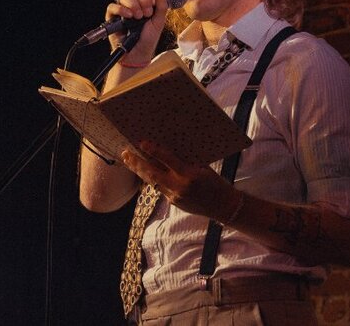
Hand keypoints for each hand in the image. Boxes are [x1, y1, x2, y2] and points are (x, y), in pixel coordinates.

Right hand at [107, 0, 168, 62]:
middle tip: (147, 14)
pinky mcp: (113, 16)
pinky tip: (128, 16)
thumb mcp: (159, 22)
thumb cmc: (148, 38)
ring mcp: (123, 8)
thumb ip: (162, 7)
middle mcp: (134, 3)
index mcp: (147, 2)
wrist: (138, 53)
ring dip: (133, 4)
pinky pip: (112, 6)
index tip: (154, 3)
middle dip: (143, 0)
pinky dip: (121, 9)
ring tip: (138, 17)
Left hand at [121, 140, 239, 222]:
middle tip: (125, 152)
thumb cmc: (216, 183)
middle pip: (152, 173)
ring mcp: (174, 197)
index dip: (154, 151)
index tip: (142, 142)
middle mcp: (179, 187)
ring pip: (152, 182)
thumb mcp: (203, 168)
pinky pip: (159, 188)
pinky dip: (151, 179)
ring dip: (139, 170)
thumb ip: (186, 162)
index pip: (168, 160)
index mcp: (189, 175)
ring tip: (128, 160)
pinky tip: (144, 171)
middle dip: (137, 162)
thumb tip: (168, 151)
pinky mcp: (173, 202)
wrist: (223, 207)